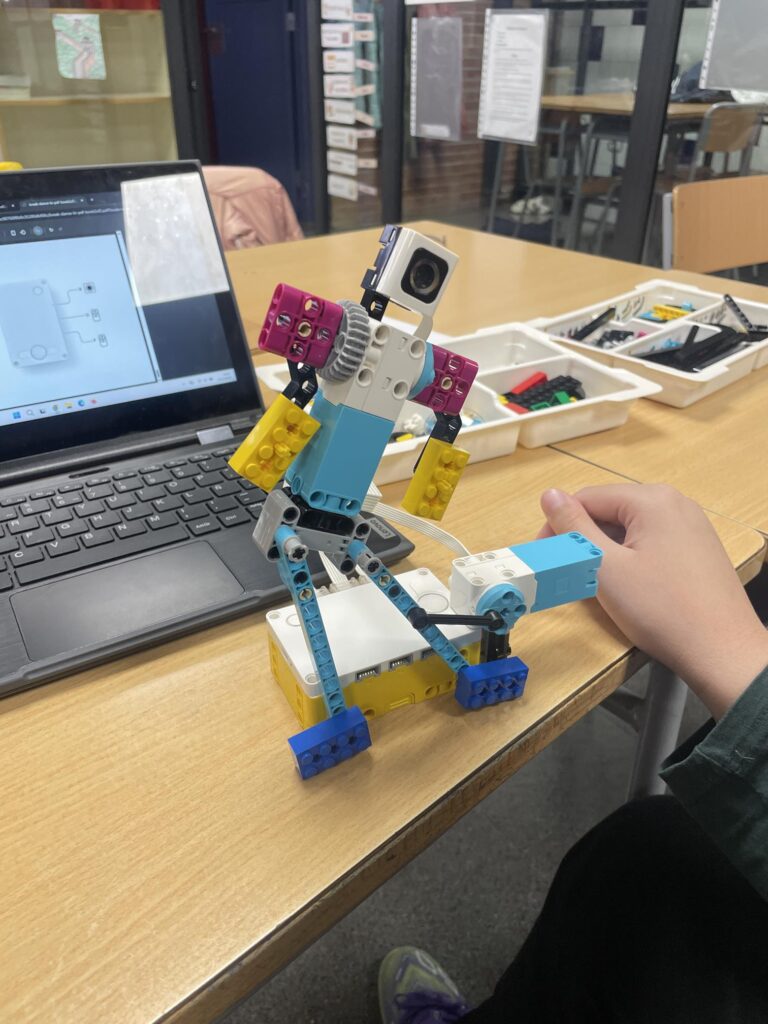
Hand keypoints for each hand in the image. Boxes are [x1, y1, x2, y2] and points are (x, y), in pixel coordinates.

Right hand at [539, 484, 767, 718]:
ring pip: (631, 527)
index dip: (559, 525)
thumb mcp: (606, 567)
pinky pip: (652, 540)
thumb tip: (550, 494)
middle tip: (568, 572)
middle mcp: (675, 502)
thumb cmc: (660, 610)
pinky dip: (630, 556)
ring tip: (595, 583)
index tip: (547, 556)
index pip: (588, 498)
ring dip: (606, 549)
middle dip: (584, 538)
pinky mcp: (699, 547)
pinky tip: (627, 585)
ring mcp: (691, 524)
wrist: (722, 652)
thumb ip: (574, 527)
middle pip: (611, 510)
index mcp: (651, 500)